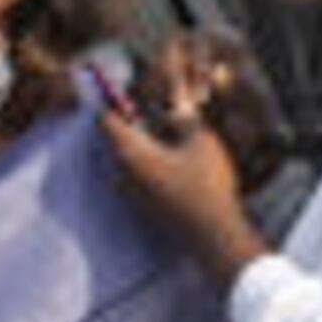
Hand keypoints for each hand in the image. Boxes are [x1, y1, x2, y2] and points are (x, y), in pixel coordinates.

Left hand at [102, 34, 272, 281]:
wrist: (214, 236)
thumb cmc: (207, 185)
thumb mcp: (200, 139)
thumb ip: (184, 117)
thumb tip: (175, 104)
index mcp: (130, 152)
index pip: (107, 118)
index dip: (111, 99)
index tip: (119, 85)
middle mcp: (122, 173)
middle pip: (114, 138)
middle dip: (127, 119)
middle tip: (147, 103)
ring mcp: (130, 193)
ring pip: (125, 158)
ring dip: (138, 142)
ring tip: (163, 129)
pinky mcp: (143, 206)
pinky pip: (136, 175)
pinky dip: (147, 161)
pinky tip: (171, 158)